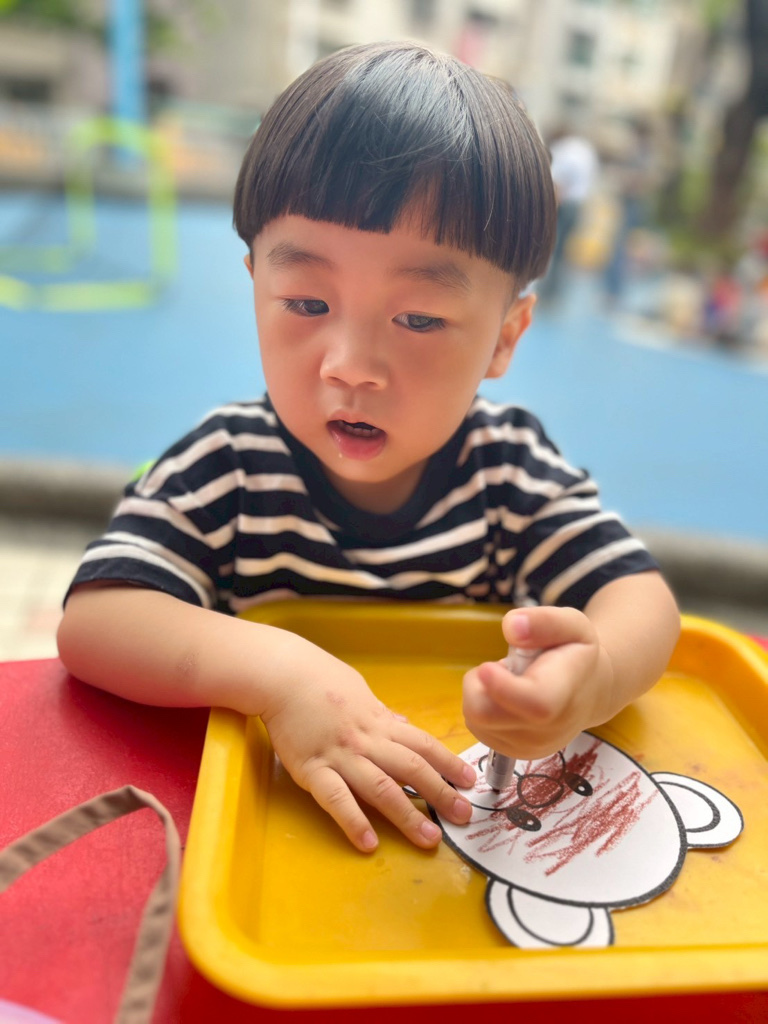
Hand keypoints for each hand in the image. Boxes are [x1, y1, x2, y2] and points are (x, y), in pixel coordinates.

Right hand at [260, 642, 475, 853]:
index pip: (422, 744)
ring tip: (430, 839)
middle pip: (411, 768)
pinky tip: (369, 843)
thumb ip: (381, 713)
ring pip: (381, 788)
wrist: (281, 674)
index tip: (469, 781)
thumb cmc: (318, 679)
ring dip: (408, 815)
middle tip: (463, 816)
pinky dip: (354, 821)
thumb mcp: (359, 690)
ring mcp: (340, 756)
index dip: (448, 763)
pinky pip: (336, 799)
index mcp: (379, 721)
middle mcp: (366, 740)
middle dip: (441, 793)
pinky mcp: (312, 769)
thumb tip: (403, 724)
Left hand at [462, 607, 613, 760]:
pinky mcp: (514, 753)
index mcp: (565, 693)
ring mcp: (530, 747)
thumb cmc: (577, 654)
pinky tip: (506, 697)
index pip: (535, 703)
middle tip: (504, 665)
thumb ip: (543, 621)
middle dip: (481, 682)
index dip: (504, 687)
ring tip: (510, 680)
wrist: (590, 692)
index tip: (487, 667)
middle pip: (488, 714)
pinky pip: (477, 728)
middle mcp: (548, 730)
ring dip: (481, 693)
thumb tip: (511, 626)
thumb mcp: (571, 624)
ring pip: (477, 719)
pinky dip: (483, 707)